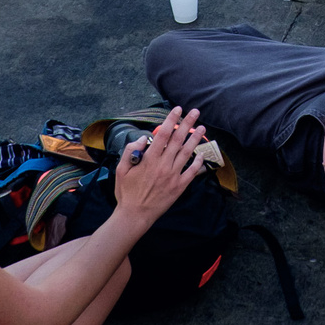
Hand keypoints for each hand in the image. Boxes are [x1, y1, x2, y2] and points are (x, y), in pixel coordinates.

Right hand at [110, 107, 207, 224]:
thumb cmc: (126, 192)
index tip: (177, 109)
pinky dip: (197, 163)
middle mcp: (164, 165)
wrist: (135, 214)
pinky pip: (191, 172)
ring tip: (202, 128)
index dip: (171, 120)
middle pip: (178, 140)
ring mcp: (173, 176)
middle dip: (187, 124)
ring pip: (187, 153)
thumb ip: (131, 151)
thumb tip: (143, 139)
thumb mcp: (121, 169)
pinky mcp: (179, 187)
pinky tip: (201, 154)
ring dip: (195, 139)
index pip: (163, 134)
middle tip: (195, 112)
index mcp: (150, 159)